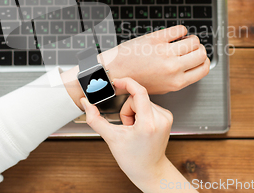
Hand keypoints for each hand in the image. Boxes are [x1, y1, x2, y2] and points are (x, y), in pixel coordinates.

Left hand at [61, 25, 209, 110]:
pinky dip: (180, 30)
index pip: (205, 68)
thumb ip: (179, 78)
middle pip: (202, 53)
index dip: (204, 61)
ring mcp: (165, 52)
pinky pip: (180, 29)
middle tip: (191, 48)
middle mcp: (173, 67)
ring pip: (194, 40)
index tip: (199, 58)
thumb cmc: (135, 80)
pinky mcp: (156, 39)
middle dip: (199, 49)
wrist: (114, 72)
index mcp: (177, 82)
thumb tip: (192, 65)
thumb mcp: (162, 87)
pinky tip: (175, 33)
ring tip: (183, 40)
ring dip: (191, 39)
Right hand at [81, 77, 196, 192]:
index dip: (126, 83)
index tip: (116, 82)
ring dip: (134, 111)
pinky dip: (141, 113)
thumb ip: (95, 119)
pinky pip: (149, 105)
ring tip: (134, 129)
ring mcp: (165, 117)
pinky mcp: (167, 117)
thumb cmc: (133, 159)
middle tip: (126, 126)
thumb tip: (86, 103)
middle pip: (137, 98)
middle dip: (127, 109)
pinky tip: (140, 127)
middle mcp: (161, 118)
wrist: (150, 170)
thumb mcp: (111, 138)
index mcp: (148, 124)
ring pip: (142, 100)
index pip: (139, 92)